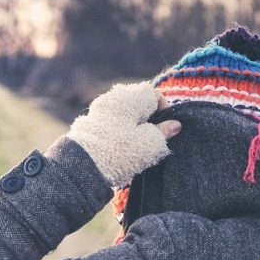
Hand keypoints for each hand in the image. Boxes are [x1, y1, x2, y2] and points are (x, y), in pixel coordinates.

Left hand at [67, 82, 181, 186]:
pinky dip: (118, 131)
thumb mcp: (151, 143)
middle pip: (138, 103)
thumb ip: (165, 131)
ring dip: (133, 126)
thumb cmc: (122, 151)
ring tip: (136, 146)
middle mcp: (114, 96)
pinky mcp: (88, 122)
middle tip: (152, 139)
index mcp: (132, 96)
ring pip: (124, 113)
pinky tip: (119, 147)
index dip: (164, 110)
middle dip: (148, 119)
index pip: (155, 95)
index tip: (166, 128)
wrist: (83, 165)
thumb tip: (176, 124)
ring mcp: (99, 108)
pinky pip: (110, 122)